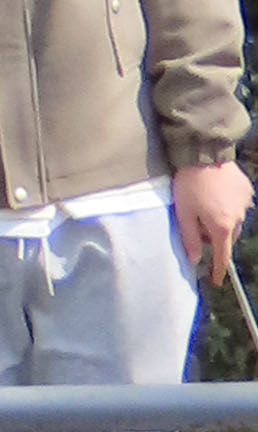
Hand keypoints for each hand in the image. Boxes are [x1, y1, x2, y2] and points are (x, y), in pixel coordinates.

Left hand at [175, 159, 251, 283]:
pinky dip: (227, 203)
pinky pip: (238, 204)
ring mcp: (245, 203)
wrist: (203, 151)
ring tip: (205, 202)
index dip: (218, 270)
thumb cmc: (189, 181)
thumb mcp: (183, 211)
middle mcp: (238, 218)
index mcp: (221, 226)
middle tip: (197, 221)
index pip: (222, 256)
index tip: (216, 280)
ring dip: (221, 219)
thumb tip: (194, 259)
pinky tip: (215, 191)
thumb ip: (190, 238)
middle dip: (214, 236)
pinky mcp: (246, 189)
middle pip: (227, 237)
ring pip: (233, 220)